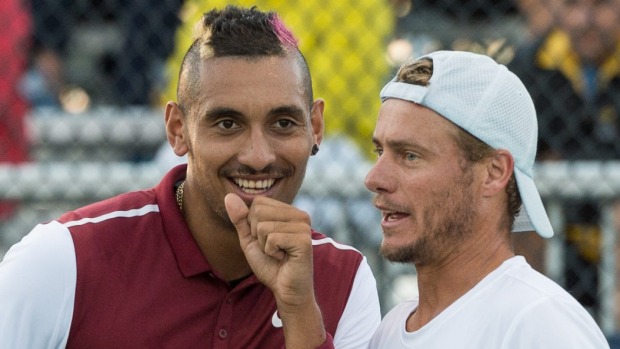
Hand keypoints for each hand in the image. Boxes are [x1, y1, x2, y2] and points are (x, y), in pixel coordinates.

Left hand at [225, 193, 326, 347]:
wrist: (285, 290)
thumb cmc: (270, 265)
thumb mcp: (250, 240)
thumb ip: (240, 219)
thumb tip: (228, 196)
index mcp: (289, 211)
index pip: (258, 203)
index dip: (253, 225)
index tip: (267, 240)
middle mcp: (300, 215)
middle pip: (259, 211)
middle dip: (257, 235)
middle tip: (273, 248)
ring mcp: (303, 226)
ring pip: (263, 226)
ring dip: (264, 245)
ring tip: (279, 254)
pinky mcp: (303, 240)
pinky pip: (271, 238)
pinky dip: (271, 252)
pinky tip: (284, 258)